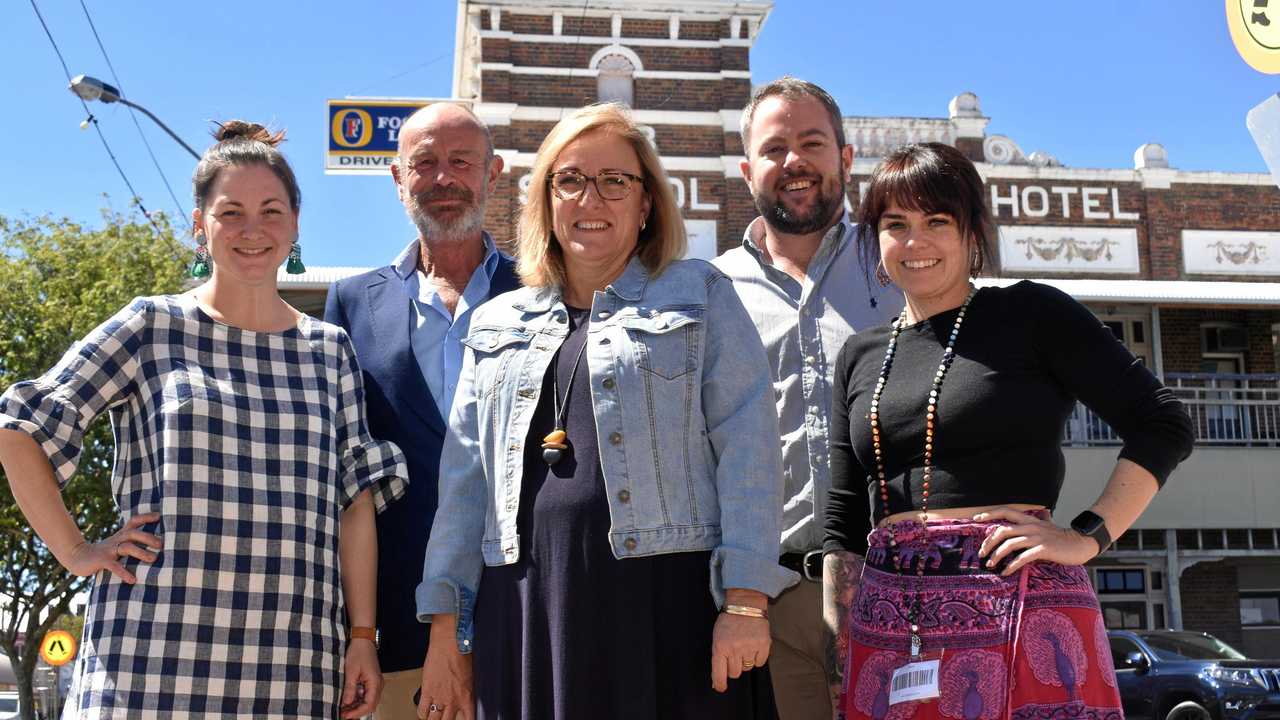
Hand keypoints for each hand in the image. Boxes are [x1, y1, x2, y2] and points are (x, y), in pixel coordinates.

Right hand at [61, 512, 161, 583]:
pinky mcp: (101, 560)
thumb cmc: (104, 552)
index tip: (160, 516)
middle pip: (133, 533)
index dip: (146, 517)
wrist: (77, 557)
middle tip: (162, 544)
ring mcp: (109, 550)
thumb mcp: (118, 545)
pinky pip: (114, 566)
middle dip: (148, 537)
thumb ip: (133, 543)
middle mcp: (116, 540)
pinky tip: (133, 580)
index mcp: (121, 535)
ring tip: (153, 559)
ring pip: (126, 547)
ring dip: (141, 552)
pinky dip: (124, 572)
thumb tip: (157, 545)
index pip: (134, 521)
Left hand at [340, 638, 381, 717]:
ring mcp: (376, 683)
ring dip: (357, 706)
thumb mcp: (351, 671)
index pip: (369, 704)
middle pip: (370, 705)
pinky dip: (358, 700)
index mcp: (375, 682)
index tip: (345, 716)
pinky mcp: (371, 681)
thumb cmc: (358, 652)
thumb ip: (350, 688)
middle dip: (357, 712)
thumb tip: (346, 704)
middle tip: (343, 714)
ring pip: (368, 701)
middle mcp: (378, 684)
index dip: (357, 712)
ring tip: (343, 709)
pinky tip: (348, 700)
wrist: (363, 640)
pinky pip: (367, 694)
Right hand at [417, 636, 473, 718]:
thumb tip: (464, 696)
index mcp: (467, 696)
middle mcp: (453, 699)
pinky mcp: (427, 691)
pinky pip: (422, 711)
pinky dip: (423, 713)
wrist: (449, 644)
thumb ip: (466, 690)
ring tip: (434, 715)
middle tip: (444, 717)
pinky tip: (425, 710)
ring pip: (433, 719)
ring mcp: (439, 697)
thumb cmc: (461, 654)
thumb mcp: (470, 676)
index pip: (468, 718)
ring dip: (434, 717)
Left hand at [710, 594, 770, 692]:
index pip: (719, 674)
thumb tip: (717, 681)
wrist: (745, 604)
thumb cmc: (729, 620)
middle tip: (735, 653)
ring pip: (747, 668)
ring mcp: (750, 647)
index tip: (720, 687)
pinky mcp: (763, 645)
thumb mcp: (717, 637)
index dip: (720, 684)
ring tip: (745, 645)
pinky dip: (757, 657)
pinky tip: (754, 645)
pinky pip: (760, 663)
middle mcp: (734, 649)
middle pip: (735, 673)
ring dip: (745, 660)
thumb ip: (717, 657)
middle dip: (734, 666)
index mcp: (720, 647)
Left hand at [975, 506, 1097, 574]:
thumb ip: (1036, 522)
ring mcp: (1037, 537)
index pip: (1006, 510)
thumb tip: (1034, 516)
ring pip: (1010, 544)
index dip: (990, 513)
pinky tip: (1006, 572)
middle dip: (988, 542)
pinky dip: (1012, 565)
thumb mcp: (1046, 526)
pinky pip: (1023, 557)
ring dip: (997, 555)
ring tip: (990, 564)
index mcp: (1030, 519)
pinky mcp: (1043, 549)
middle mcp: (1031, 526)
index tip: (976, 519)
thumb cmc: (1061, 537)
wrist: (1081, 543)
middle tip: (982, 553)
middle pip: (1002, 530)